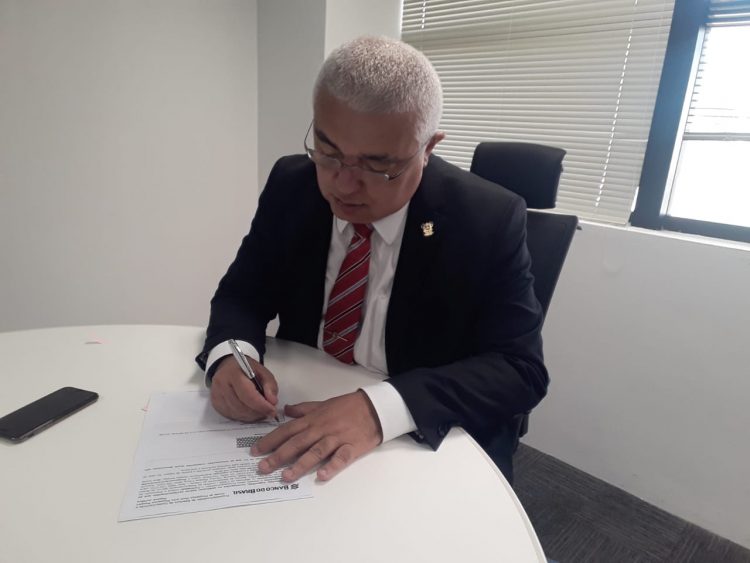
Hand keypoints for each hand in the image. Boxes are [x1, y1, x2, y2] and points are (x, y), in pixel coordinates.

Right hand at [210, 356, 278, 421]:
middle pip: (242, 406)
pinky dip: (243, 416)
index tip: (272, 410)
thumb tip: (272, 401)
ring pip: (237, 413)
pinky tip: (249, 410)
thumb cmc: (245, 369)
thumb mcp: (262, 371)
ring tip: (259, 410)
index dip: (261, 405)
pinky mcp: (216, 404)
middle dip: (258, 412)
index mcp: (234, 373)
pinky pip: (232, 416)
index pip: (248, 394)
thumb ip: (270, 385)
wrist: (228, 366)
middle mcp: (222, 384)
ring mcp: (217, 395)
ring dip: (252, 415)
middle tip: (268, 410)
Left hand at [252, 390, 382, 481]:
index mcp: (313, 419)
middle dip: (278, 455)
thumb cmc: (348, 406)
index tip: (256, 451)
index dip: (271, 440)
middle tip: (263, 468)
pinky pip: (340, 458)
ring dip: (300, 464)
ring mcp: (336, 438)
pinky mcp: (351, 447)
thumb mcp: (323, 404)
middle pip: (297, 443)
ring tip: (286, 476)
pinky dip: (331, 466)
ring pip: (316, 451)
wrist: (374, 407)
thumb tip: (285, 411)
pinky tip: (321, 476)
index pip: (287, 430)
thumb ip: (303, 409)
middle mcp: (321, 429)